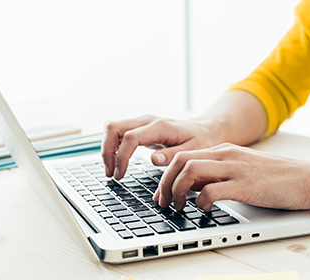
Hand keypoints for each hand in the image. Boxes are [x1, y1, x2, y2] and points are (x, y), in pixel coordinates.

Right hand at [102, 115, 220, 179]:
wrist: (203, 130)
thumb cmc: (199, 142)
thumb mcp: (192, 151)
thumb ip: (173, 155)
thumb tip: (154, 160)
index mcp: (160, 127)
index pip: (130, 137)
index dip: (121, 157)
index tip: (120, 175)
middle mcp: (146, 120)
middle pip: (113, 127)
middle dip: (106, 151)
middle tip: (111, 174)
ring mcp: (141, 122)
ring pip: (111, 128)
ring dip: (106, 149)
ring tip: (112, 171)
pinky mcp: (138, 127)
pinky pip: (117, 133)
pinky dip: (111, 147)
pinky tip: (116, 163)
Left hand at [154, 143, 309, 211]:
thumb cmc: (279, 179)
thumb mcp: (242, 171)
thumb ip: (218, 174)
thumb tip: (193, 187)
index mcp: (224, 151)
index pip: (183, 155)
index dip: (166, 175)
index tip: (162, 194)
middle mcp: (226, 155)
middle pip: (179, 160)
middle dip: (165, 183)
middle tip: (163, 203)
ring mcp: (236, 169)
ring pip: (189, 170)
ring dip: (176, 191)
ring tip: (178, 207)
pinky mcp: (246, 186)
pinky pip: (211, 190)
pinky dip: (200, 202)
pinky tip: (203, 210)